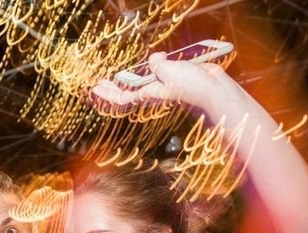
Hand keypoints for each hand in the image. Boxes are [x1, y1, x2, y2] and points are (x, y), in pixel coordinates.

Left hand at [92, 52, 245, 113]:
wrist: (213, 88)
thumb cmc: (189, 85)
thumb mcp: (167, 71)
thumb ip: (156, 64)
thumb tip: (154, 60)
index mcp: (147, 94)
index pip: (121, 98)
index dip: (107, 95)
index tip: (95, 90)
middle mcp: (152, 92)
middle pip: (126, 93)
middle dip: (111, 90)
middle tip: (98, 84)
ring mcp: (162, 86)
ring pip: (139, 84)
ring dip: (127, 81)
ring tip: (116, 76)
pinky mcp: (173, 78)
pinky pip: (155, 75)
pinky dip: (147, 71)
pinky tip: (145, 66)